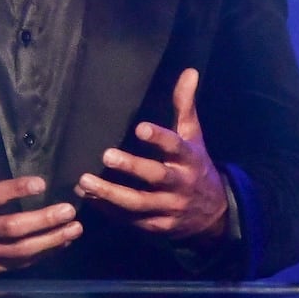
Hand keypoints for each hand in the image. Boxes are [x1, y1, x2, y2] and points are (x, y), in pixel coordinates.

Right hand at [0, 121, 82, 276]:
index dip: (15, 191)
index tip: (40, 183)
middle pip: (12, 229)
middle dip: (43, 221)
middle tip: (68, 211)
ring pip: (19, 252)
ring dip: (49, 242)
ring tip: (74, 230)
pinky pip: (16, 265)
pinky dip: (39, 257)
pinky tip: (58, 246)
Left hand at [74, 68, 228, 241]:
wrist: (214, 214)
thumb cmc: (196, 166)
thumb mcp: (194, 136)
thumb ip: (185, 105)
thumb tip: (189, 71)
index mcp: (189, 159)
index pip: (175, 146)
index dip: (159, 138)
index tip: (139, 128)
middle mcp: (180, 184)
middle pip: (156, 176)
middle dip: (131, 167)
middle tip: (105, 155)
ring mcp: (169, 208)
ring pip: (138, 203)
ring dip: (110, 194)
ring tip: (84, 182)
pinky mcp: (157, 226)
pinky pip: (131, 220)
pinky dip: (109, 211)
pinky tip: (88, 199)